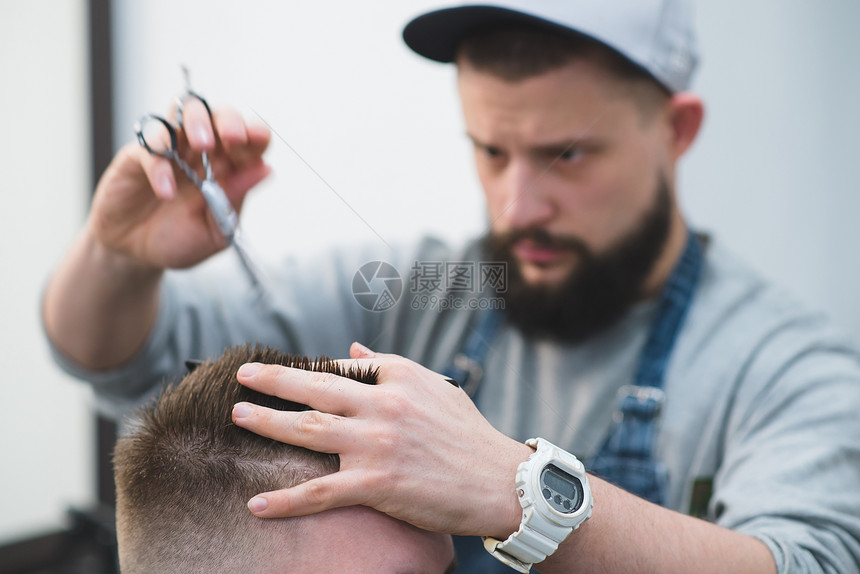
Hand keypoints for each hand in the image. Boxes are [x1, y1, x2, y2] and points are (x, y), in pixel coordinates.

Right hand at [88, 100, 270, 269]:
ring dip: (197, 121)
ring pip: (184, 112)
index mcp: (228, 168)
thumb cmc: (177, 240)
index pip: (248, 140)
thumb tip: (265, 169)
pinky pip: (150, 147)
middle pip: (218, 115)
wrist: (135, 252)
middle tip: (233, 137)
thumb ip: (236, 198)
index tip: (259, 138)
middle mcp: (201, 152)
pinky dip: (160, 165)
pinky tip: (166, 191)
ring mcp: (170, 149)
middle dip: (229, 120)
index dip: (256, 134)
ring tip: (202, 145)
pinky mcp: (137, 156)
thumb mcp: (214, 230)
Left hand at [232, 342, 533, 536]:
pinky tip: (257, 503)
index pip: (344, 365)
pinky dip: (286, 500)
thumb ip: (390, 366)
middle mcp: (384, 404)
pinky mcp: (377, 483)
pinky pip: (320, 491)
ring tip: (238, 416)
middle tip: (242, 375)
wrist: (502, 483)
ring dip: (268, 423)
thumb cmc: (470, 435)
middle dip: (273, 380)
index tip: (283, 372)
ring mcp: (377, 443)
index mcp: (400, 377)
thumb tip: (353, 347)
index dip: (310, 369)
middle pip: (315, 388)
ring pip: (308, 429)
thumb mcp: (436, 388)